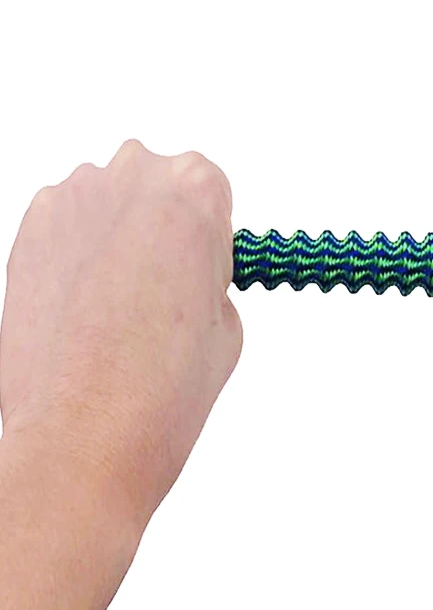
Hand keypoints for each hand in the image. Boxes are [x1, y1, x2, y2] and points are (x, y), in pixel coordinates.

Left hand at [0, 139, 242, 525]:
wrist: (84, 433)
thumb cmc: (163, 385)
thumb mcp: (227, 323)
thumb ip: (212, 276)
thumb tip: (190, 270)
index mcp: (194, 189)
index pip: (210, 185)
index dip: (210, 231)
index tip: (203, 266)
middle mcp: (131, 177)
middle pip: (158, 182)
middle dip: (164, 225)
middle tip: (166, 288)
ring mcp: (72, 199)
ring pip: (110, 203)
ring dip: (119, 238)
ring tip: (121, 306)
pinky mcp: (27, 230)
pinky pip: (69, 225)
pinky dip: (79, 253)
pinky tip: (86, 305)